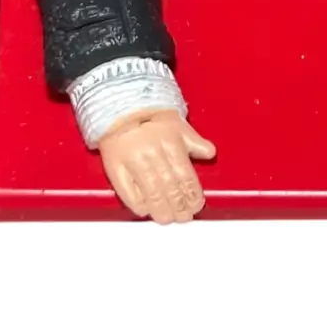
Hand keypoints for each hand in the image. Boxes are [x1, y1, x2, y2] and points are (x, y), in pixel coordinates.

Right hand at [98, 108, 215, 221]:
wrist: (119, 108)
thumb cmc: (149, 117)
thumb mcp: (177, 124)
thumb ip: (194, 142)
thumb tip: (210, 153)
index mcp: (171, 143)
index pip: (186, 177)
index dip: (193, 196)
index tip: (196, 206)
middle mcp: (153, 154)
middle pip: (171, 189)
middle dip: (180, 208)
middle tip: (184, 217)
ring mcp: (133, 163)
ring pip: (152, 195)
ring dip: (162, 211)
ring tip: (168, 218)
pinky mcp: (115, 169)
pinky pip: (129, 194)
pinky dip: (140, 206)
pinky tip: (147, 210)